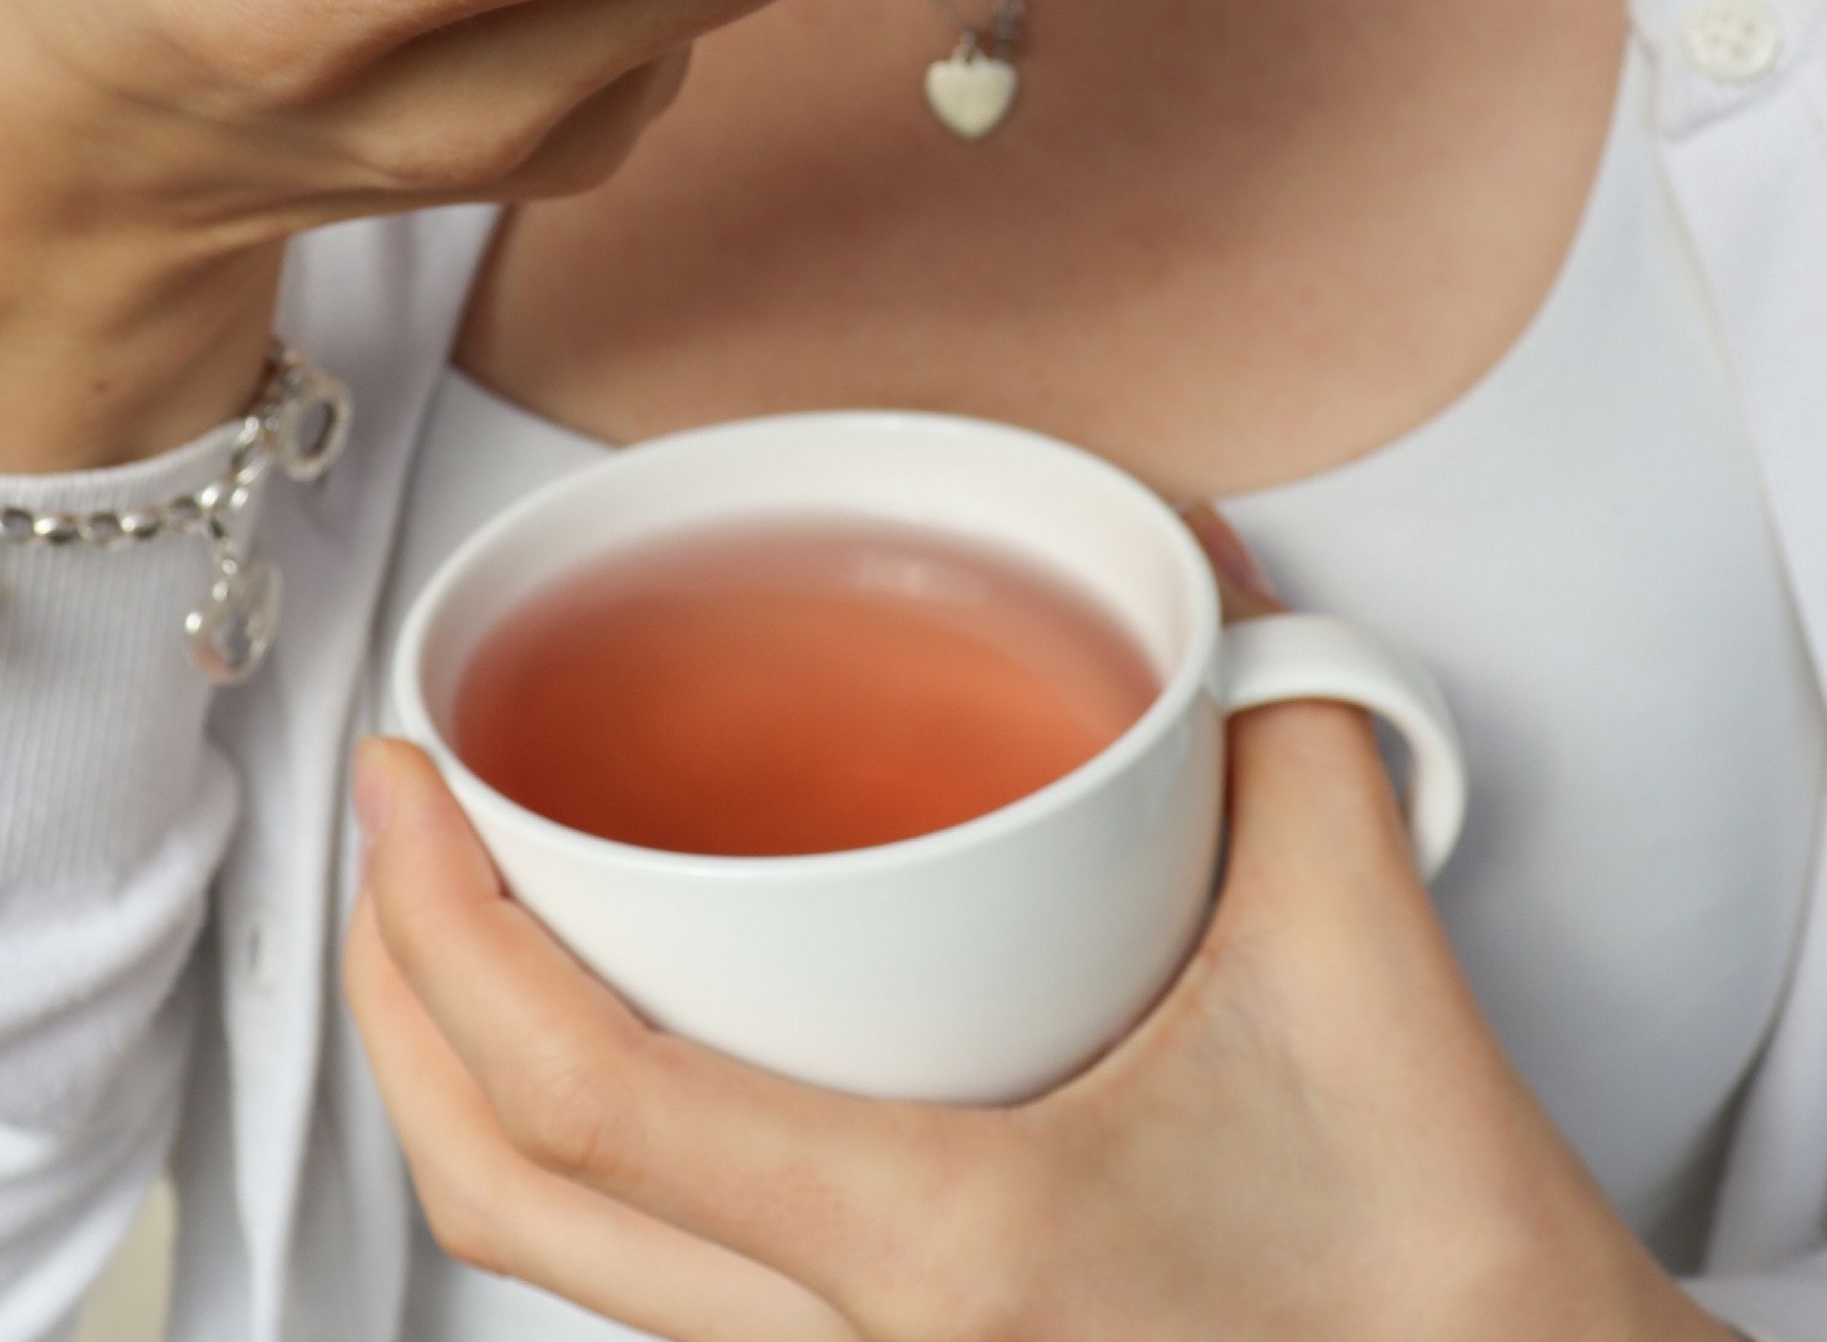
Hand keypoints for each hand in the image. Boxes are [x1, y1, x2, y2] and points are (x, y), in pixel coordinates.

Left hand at [347, 532, 1730, 1341]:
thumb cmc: (1437, 1264)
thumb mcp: (1353, 939)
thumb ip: (1276, 709)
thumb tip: (1188, 557)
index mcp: (947, 1246)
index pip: (597, 1095)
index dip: (447, 930)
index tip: (400, 784)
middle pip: (511, 1210)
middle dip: (397, 1009)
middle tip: (389, 834)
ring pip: (570, 1271)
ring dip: (474, 1087)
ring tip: (470, 918)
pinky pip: (667, 1289)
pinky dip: (588, 1155)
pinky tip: (633, 1041)